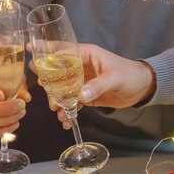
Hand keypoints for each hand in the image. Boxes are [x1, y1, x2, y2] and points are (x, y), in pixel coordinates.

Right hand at [0, 69, 30, 137]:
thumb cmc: (0, 81)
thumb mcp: (7, 77)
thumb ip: (16, 84)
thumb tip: (26, 97)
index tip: (1, 95)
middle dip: (5, 109)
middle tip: (20, 104)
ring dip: (7, 120)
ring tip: (21, 112)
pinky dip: (4, 130)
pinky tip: (15, 123)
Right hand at [30, 44, 154, 128]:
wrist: (143, 88)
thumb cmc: (130, 75)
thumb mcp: (114, 78)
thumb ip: (97, 86)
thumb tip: (80, 96)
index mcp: (86, 55)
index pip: (62, 52)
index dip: (45, 53)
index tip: (31, 55)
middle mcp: (81, 67)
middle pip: (58, 72)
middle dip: (49, 84)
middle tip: (45, 93)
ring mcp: (82, 82)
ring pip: (63, 89)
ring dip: (58, 101)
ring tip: (57, 111)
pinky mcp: (87, 95)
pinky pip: (73, 102)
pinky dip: (69, 111)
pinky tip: (66, 121)